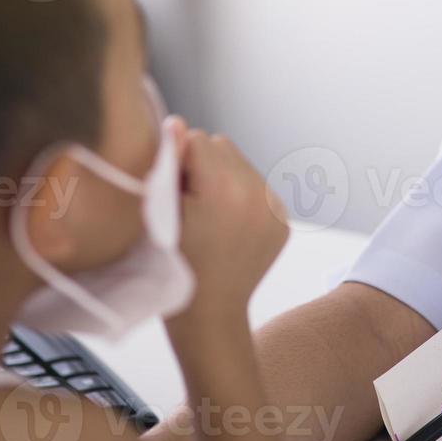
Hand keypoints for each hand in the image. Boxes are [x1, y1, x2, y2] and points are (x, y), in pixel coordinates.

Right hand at [164, 118, 288, 330]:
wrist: (209, 316)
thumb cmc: (173, 266)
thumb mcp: (159, 215)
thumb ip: (169, 165)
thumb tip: (176, 124)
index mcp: (223, 188)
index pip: (195, 139)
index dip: (176, 162)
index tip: (171, 193)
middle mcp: (256, 192)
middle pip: (220, 145)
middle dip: (201, 165)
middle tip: (188, 204)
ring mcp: (273, 206)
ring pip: (239, 163)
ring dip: (221, 178)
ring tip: (207, 216)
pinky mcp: (282, 219)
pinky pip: (256, 187)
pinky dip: (239, 198)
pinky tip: (226, 227)